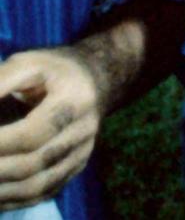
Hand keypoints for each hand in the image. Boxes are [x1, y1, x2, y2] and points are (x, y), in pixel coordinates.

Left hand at [0, 49, 99, 211]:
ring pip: (39, 185)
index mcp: (75, 98)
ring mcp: (82, 152)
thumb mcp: (28, 64)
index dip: (0, 144)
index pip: (33, 134)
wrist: (96, 78)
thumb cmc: (53, 70)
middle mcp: (84, 129)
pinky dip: (14, 200)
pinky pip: (44, 193)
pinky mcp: (77, 167)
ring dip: (1, 191)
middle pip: (34, 163)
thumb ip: (0, 83)